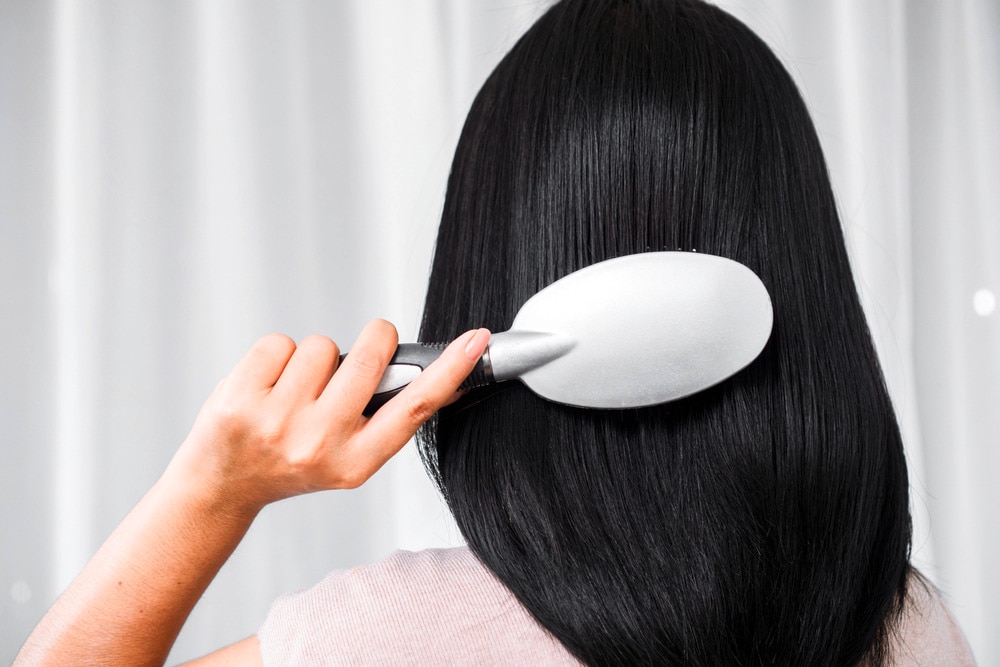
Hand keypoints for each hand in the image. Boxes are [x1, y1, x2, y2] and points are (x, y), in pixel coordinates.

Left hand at [167, 320, 489, 516]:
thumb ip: (384, 415)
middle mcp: (320, 445)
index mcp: (356, 463)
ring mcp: (278, 423)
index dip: (450, 370)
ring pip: (322, 346)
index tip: (477, 340)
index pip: (414, 408)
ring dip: (313, 360)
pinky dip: (276, 356)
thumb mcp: (348, 454)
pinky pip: (280, 343)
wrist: (224, 482)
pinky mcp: (241, 399)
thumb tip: (436, 371)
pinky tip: (267, 386)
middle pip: (371, 355)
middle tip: (356, 359)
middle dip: (373, 341)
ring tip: (295, 392)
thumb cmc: (292, 460)